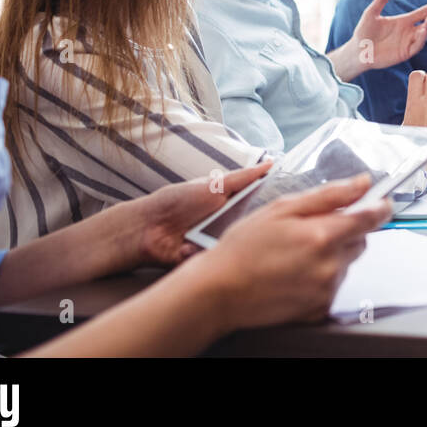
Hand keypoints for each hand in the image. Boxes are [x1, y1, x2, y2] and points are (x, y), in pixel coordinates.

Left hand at [126, 161, 273, 267]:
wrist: (147, 227)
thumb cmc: (178, 202)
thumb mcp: (215, 186)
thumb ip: (243, 178)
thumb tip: (270, 164)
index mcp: (233, 208)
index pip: (260, 211)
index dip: (269, 212)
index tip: (278, 210)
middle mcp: (228, 228)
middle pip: (251, 232)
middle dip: (247, 230)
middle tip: (239, 224)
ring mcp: (217, 246)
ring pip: (235, 249)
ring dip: (222, 242)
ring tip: (205, 233)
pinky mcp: (205, 262)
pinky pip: (214, 261)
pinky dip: (202, 252)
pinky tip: (188, 246)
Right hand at [200, 174, 392, 329]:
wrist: (219, 292)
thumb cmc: (244, 247)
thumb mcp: (282, 209)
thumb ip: (329, 195)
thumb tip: (362, 183)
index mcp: (323, 235)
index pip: (371, 218)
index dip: (381, 208)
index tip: (383, 202)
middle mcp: (330, 265)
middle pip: (360, 241)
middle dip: (344, 231)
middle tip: (311, 230)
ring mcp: (326, 290)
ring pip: (346, 264)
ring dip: (331, 255)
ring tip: (295, 255)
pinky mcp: (319, 309)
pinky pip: (333, 286)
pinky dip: (321, 277)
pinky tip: (294, 274)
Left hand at [346, 0, 426, 75]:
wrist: (358, 50)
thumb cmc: (364, 31)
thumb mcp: (371, 13)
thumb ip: (380, 0)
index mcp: (403, 21)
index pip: (422, 12)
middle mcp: (408, 31)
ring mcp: (408, 42)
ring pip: (424, 35)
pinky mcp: (405, 53)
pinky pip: (417, 46)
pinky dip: (422, 39)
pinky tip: (423, 31)